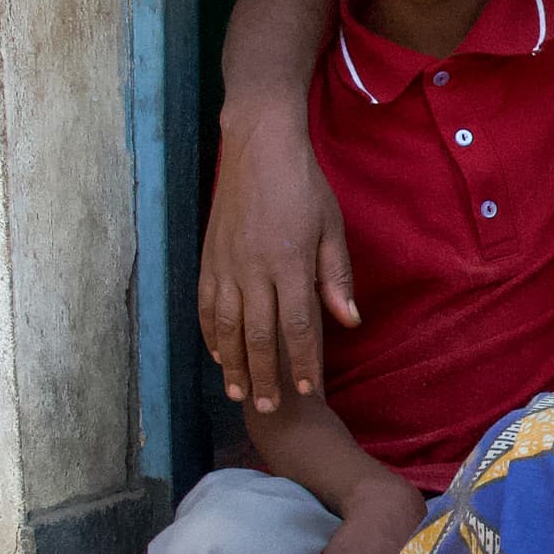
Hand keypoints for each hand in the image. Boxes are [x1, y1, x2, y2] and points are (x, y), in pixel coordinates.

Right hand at [198, 106, 359, 411]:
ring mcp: (226, 264)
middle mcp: (253, 269)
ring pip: (226, 327)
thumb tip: (349, 322)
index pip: (297, 327)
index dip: (302, 364)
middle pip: (258, 337)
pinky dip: (210, 335)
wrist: (258, 145)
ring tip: (239, 393)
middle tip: (269, 408)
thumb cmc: (303, 185)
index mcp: (289, 263)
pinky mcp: (208, 257)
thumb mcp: (331, 228)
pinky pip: (205, 306)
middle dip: (265, 376)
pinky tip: (218, 355)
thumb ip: (335, 278)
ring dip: (233, 364)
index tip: (307, 391)